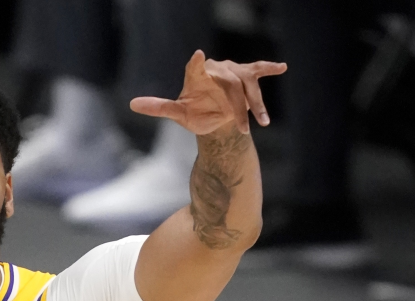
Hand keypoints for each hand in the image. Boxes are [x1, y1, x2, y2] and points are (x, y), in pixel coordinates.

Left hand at [130, 50, 286, 135]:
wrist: (215, 117)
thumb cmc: (195, 114)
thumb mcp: (179, 114)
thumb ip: (159, 107)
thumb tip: (132, 104)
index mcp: (196, 76)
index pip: (195, 68)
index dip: (197, 64)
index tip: (198, 58)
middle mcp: (215, 70)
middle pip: (230, 84)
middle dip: (238, 108)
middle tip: (243, 129)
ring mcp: (232, 72)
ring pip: (247, 83)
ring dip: (256, 104)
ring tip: (262, 122)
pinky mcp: (247, 75)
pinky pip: (258, 69)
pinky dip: (270, 67)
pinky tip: (282, 67)